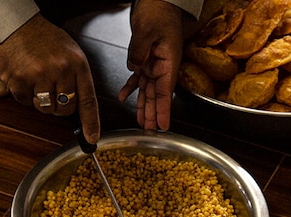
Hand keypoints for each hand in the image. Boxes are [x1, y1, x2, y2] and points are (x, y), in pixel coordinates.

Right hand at [0, 15, 100, 142]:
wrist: (17, 23)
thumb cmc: (45, 39)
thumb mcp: (70, 53)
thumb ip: (77, 78)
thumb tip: (80, 109)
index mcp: (77, 64)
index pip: (88, 100)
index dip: (91, 123)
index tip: (92, 139)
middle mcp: (61, 70)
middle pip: (64, 109)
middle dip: (59, 106)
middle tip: (51, 89)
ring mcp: (40, 75)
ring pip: (44, 108)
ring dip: (41, 101)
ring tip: (37, 80)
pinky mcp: (19, 79)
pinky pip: (24, 102)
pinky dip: (23, 94)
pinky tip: (23, 76)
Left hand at [119, 0, 184, 130]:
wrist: (159, 4)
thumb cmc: (159, 14)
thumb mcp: (148, 30)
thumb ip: (140, 50)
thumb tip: (134, 66)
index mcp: (167, 63)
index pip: (165, 92)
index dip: (163, 110)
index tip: (163, 125)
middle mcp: (162, 67)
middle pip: (157, 95)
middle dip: (153, 113)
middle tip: (150, 130)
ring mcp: (153, 65)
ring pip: (147, 90)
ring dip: (144, 106)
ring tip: (141, 122)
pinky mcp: (145, 60)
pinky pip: (137, 78)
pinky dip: (130, 89)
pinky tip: (123, 97)